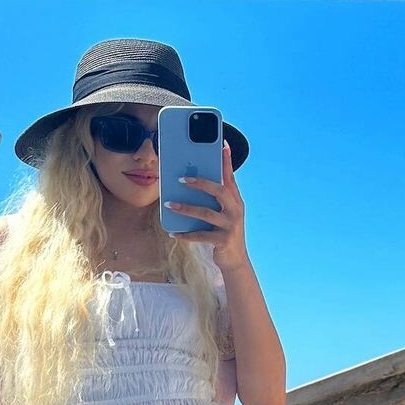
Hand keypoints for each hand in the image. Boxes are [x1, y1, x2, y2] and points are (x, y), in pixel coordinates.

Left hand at [164, 140, 249, 274]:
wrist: (235, 260)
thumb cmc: (224, 231)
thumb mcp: (223, 212)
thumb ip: (212, 198)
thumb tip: (189, 182)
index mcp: (235, 200)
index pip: (229, 177)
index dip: (226, 161)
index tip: (222, 144)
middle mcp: (235, 210)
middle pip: (218, 191)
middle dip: (200, 183)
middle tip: (181, 179)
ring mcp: (230, 225)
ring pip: (206, 213)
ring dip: (185, 208)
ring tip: (169, 204)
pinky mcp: (223, 241)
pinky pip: (201, 236)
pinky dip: (186, 235)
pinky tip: (174, 233)